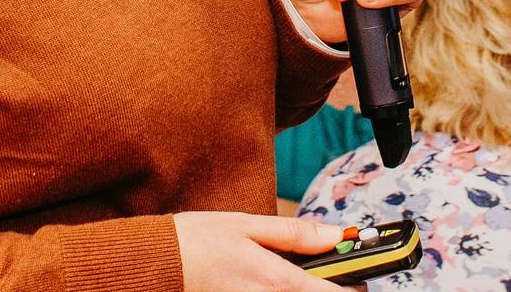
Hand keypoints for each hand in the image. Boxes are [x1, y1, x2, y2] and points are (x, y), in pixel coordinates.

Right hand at [174, 211, 348, 291]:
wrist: (156, 266)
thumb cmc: (196, 241)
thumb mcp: (247, 225)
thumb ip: (295, 234)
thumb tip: (334, 236)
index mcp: (276, 280)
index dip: (352, 285)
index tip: (354, 273)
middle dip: (328, 288)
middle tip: (320, 270)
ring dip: (303, 290)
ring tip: (289, 274)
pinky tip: (268, 281)